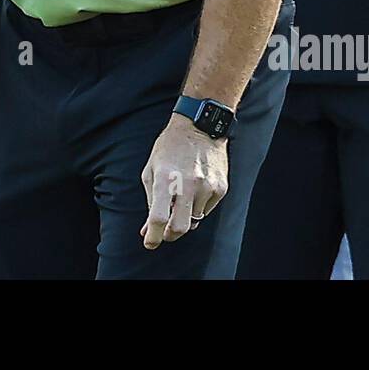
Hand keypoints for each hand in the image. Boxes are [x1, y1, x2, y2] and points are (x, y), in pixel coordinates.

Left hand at [140, 114, 228, 248]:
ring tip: (181, 194)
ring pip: (194, 220)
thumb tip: (147, 230)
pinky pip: (206, 209)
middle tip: (163, 232)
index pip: (158, 218)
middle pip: (179, 228)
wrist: (200, 126)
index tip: (150, 243)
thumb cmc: (169, 148)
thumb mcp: (152, 170)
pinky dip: (197, 206)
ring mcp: (207, 187)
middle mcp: (188, 184)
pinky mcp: (221, 188)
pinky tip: (195, 187)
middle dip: (169, 235)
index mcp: (165, 178)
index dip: (153, 236)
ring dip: (184, 216)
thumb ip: (150, 201)